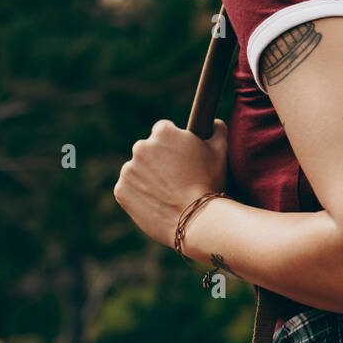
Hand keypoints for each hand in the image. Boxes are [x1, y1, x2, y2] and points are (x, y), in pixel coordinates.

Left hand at [114, 118, 228, 247]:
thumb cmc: (210, 182)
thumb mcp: (221, 150)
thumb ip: (217, 129)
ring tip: (168, 193)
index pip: (164, 130)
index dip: (174, 144)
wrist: (196, 219)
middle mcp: (141, 147)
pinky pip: (129, 189)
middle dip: (159, 159)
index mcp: (163, 132)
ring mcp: (128, 169)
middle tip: (177, 177)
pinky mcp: (121, 191)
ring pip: (138, 170)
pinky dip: (139, 194)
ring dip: (148, 177)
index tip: (182, 157)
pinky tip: (157, 203)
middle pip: (148, 149)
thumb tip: (213, 123)